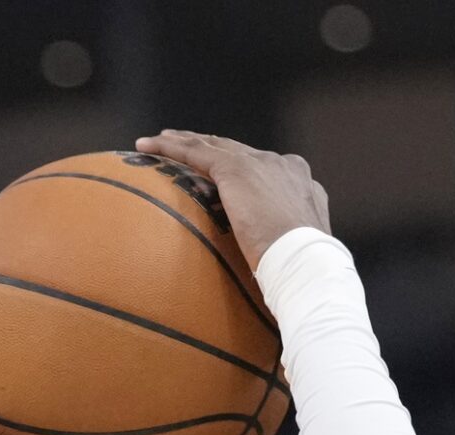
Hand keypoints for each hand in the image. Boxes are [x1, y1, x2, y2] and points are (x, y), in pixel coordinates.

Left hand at [133, 131, 329, 272]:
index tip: (219, 169)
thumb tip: (271, 261)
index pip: (260, 168)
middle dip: (206, 147)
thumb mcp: (296, 251)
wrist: (306, 264)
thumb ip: (283, 242)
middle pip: (234, 151)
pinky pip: (195, 153)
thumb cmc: (304, 273)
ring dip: (181, 142)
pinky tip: (148, 146)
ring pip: (212, 146)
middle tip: (179, 143)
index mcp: (298, 181)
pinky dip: (170, 148)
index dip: (236, 165)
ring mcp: (260, 164)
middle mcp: (281, 164)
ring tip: (156, 141)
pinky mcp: (237, 171)